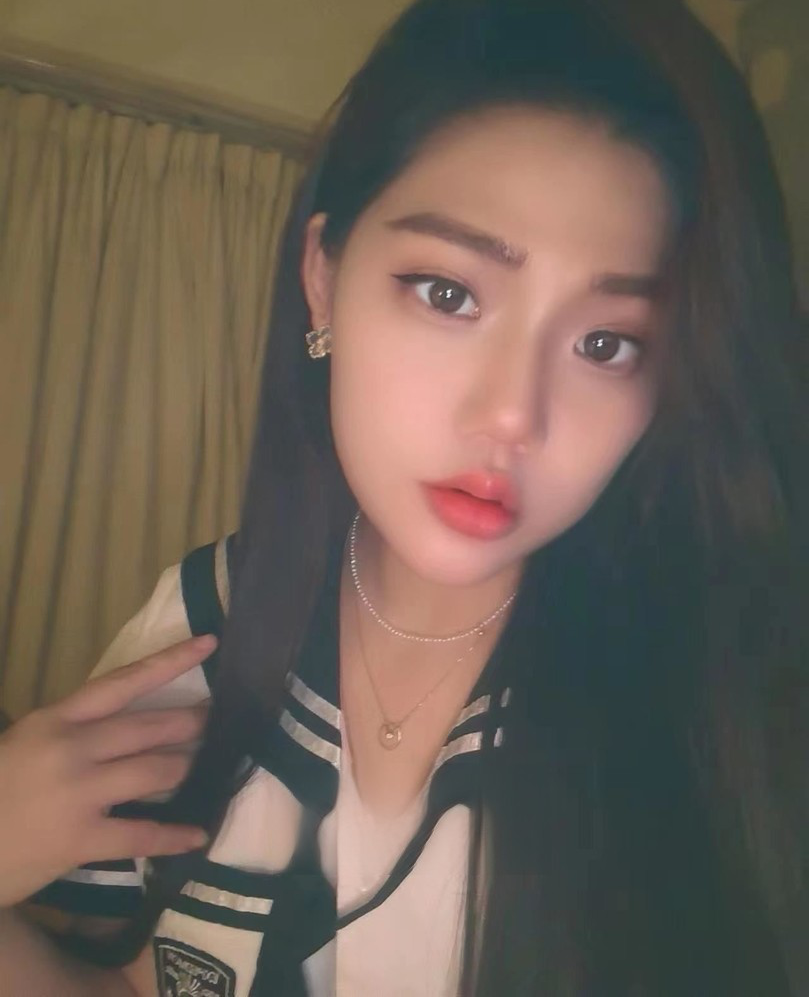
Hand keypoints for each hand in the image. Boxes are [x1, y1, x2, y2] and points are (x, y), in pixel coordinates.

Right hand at [0, 635, 215, 907]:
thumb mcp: (29, 741)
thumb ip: (77, 731)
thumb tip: (136, 729)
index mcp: (56, 719)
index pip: (123, 681)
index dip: (170, 661)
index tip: (208, 644)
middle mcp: (71, 748)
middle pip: (149, 727)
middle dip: (190, 723)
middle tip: (218, 721)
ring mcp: (77, 793)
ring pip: (155, 772)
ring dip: (186, 769)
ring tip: (208, 768)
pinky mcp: (79, 838)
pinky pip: (141, 833)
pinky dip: (174, 835)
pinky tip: (198, 836)